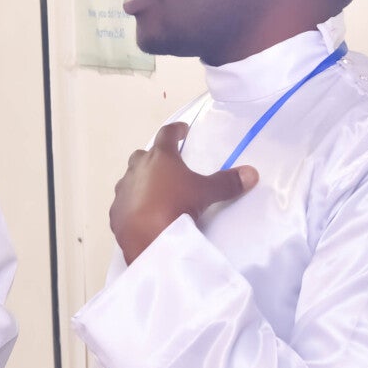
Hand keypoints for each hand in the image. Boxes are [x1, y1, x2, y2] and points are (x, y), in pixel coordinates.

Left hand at [110, 122, 257, 264]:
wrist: (148, 237)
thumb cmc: (177, 205)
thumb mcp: (206, 193)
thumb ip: (227, 182)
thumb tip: (252, 173)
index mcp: (160, 158)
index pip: (166, 134)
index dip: (176, 130)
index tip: (182, 130)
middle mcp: (137, 169)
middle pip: (143, 155)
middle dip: (154, 158)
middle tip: (167, 165)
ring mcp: (124, 190)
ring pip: (130, 179)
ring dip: (141, 182)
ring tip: (154, 192)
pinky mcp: (115, 212)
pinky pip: (124, 203)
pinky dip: (132, 205)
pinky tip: (140, 214)